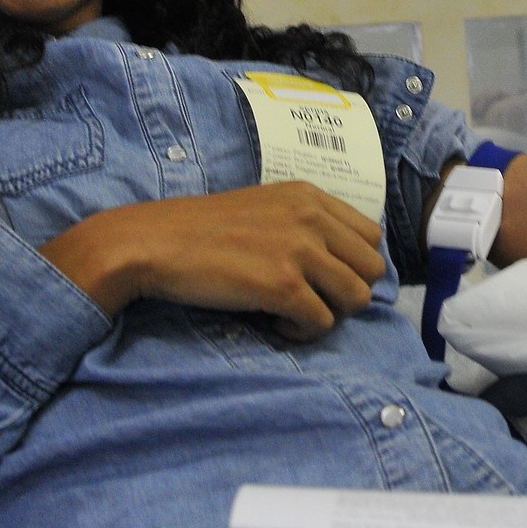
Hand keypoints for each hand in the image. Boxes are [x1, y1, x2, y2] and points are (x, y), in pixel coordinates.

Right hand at [41, 183, 385, 341]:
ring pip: (357, 298)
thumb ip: (303, 224)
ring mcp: (300, 250)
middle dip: (346, 293)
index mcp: (309, 196)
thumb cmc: (201, 231)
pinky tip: (275, 323)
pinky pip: (323, 322)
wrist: (154, 242)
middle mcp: (312, 218)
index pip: (371, 235)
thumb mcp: (263, 208)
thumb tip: (337, 265)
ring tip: (292, 313)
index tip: (323, 280)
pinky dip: (303, 332)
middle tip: (310, 301)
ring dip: (329, 315)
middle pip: (372, 269)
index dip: (353, 265)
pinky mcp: (283, 285)